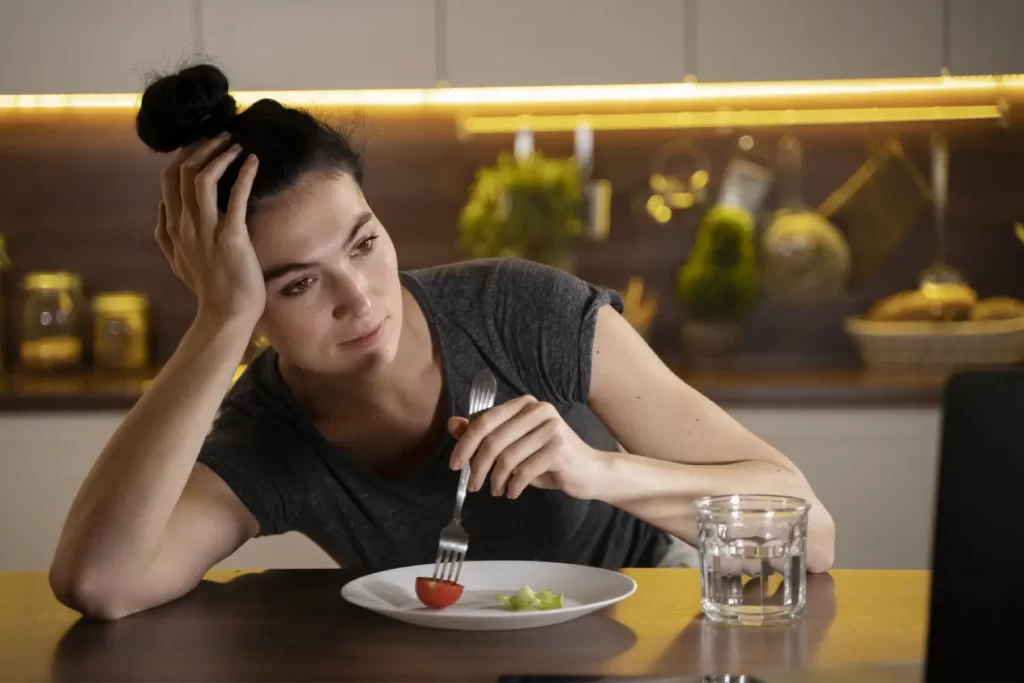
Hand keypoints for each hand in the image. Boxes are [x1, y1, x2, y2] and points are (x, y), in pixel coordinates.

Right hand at [155, 133, 264, 324]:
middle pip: (182, 172)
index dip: (183, 156)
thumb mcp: (176, 261)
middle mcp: (186, 225)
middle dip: (200, 147)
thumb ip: (164, 234)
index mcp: (173, 227)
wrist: (226, 313)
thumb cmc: (208, 288)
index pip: (168, 180)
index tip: (200, 144)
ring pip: (202, 178)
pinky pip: (235, 196)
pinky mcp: (231, 236)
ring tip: (235, 144)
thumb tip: (160, 207)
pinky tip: (252, 161)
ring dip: (219, 155)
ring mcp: (206, 230)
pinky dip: (244, 174)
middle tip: (220, 136)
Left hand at [447, 395, 609, 500]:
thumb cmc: (549, 458)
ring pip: (507, 457)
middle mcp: (538, 410)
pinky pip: (524, 470)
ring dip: (496, 480)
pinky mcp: (559, 448)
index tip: (454, 464)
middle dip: (477, 466)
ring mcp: (550, 427)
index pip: (484, 420)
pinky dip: (513, 486)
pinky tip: (513, 492)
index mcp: (524, 404)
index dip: (465, 443)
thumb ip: (485, 434)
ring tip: (496, 491)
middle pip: (493, 440)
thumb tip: (452, 424)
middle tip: (472, 485)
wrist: (590, 471)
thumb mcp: (514, 445)